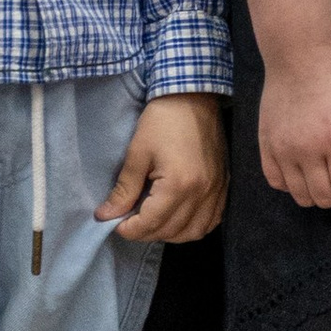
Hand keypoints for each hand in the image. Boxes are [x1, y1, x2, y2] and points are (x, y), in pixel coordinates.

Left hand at [98, 93, 228, 243]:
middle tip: (130, 220)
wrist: (194, 97)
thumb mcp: (137, 153)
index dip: (128, 229)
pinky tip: (179, 217)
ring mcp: (217, 190)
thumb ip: (124, 190)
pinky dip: (194, 225)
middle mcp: (202, 193)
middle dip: (145, 232)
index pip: (151, 224)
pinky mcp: (224, 185)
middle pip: (171, 231)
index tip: (114, 222)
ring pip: (194, 232)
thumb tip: (106, 215)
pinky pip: (212, 220)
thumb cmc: (162, 120)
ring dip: (171, 233)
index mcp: (179, 185)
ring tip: (154, 220)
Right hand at [257, 41, 330, 206]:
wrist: (300, 52)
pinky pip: (276, 182)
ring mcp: (282, 149)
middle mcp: (305, 149)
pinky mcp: (265, 145)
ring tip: (328, 173)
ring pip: (300, 196)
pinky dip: (292, 184)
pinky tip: (305, 168)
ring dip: (318, 192)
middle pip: (324, 198)